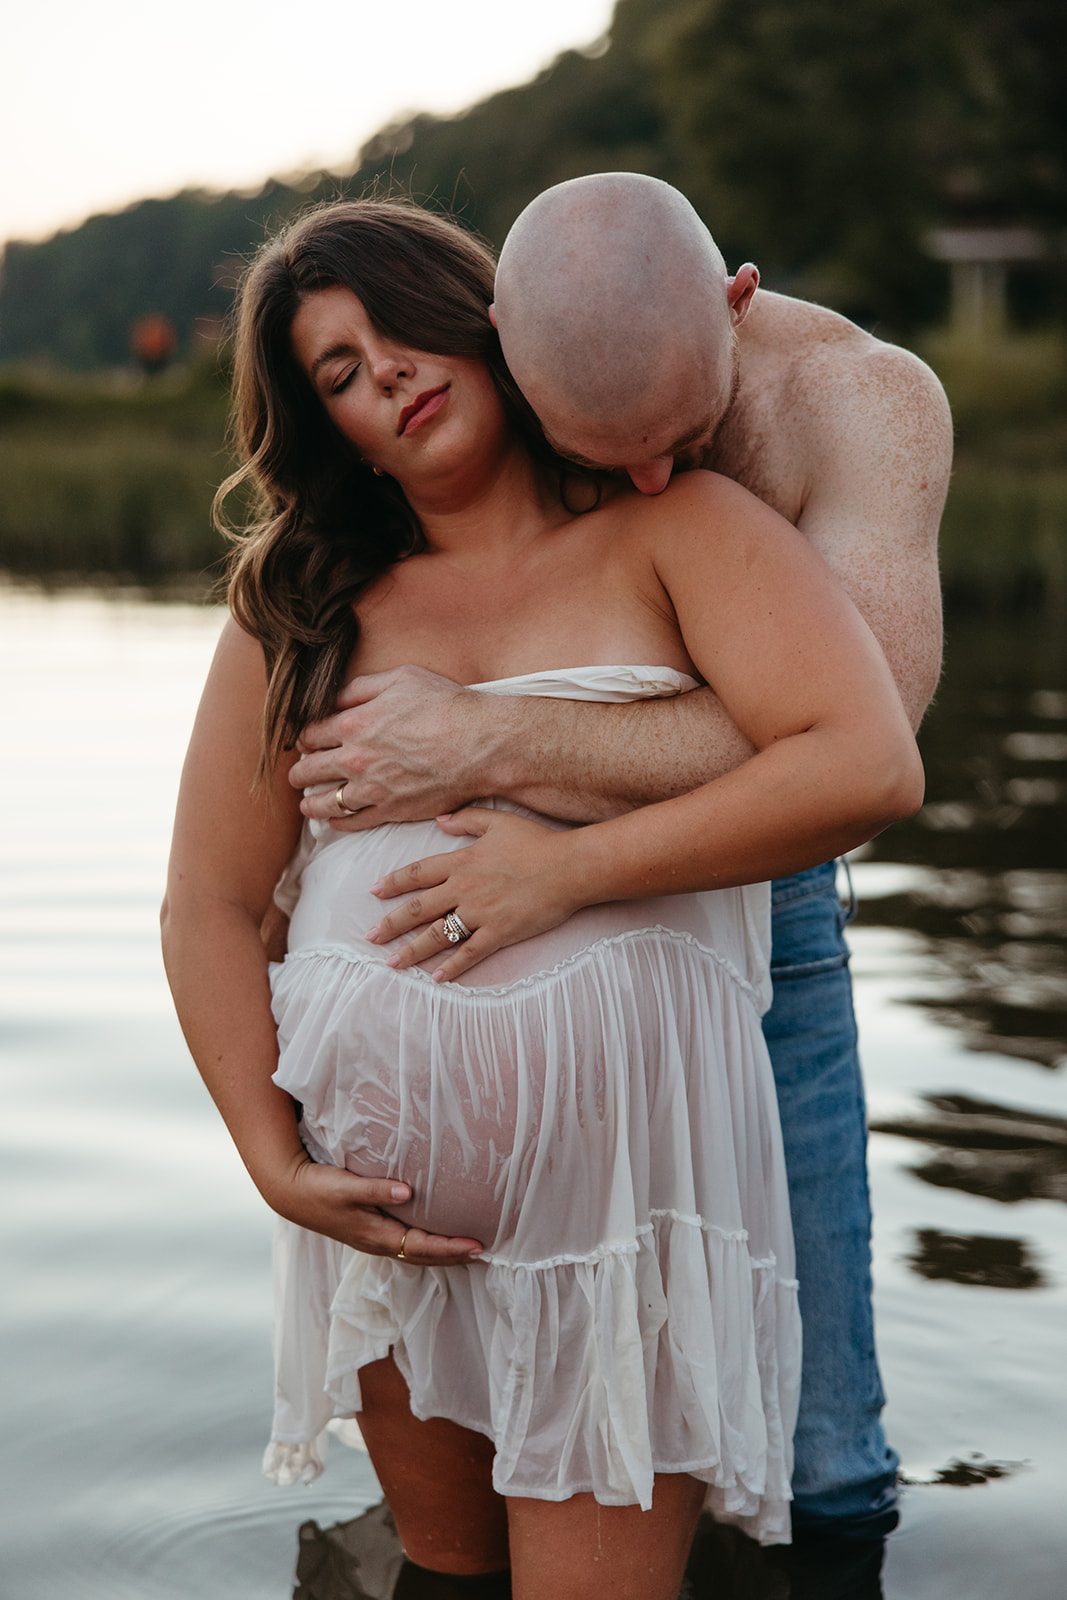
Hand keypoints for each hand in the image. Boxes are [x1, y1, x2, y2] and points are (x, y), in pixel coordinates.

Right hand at [269, 1154, 482, 1263]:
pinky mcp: (369, 1230)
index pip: (422, 1246)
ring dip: (442, 1254)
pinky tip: (433, 1238)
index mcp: (376, 1235)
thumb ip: (376, 1189)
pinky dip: (426, 1246)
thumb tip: (408, 1192)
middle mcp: (378, 1242)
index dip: (451, 1247)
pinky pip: (406, 1244)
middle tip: (485, 1253)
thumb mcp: (345, 1187)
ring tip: (468, 1251)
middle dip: (454, 1256)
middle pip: (424, 1257)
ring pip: (415, 1253)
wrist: (291, 1194)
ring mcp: (373, 1239)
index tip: (478, 1246)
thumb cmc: (318, 1189)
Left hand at [290, 665, 489, 828]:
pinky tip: (333, 820)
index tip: (305, 743)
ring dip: (310, 802)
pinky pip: (351, 823)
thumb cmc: (446, 707)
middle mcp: (356, 759)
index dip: (304, 739)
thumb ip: (361, 687)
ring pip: (324, 802)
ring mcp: (371, 789)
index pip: (310, 735)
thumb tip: (335, 697)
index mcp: (354, 723)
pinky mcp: (390, 811)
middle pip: (308, 771)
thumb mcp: (401, 679)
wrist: (480, 745)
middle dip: (299, 772)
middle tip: (299, 774)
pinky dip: (336, 823)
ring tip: (307, 803)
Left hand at [366, 808, 581, 981]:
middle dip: (391, 923)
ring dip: (412, 950)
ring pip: (438, 935)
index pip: (418, 873)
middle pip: (419, 909)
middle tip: (370, 936)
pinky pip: (470, 953)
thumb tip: (440, 821)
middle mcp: (465, 888)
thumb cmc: (537, 842)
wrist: (570, 867)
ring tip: (392, 963)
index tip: (374, 891)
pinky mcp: (500, 932)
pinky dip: (452, 967)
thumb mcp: (499, 821)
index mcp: (462, 861)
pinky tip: (436, 978)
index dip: (393, 882)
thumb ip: (466, 820)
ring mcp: (481, 913)